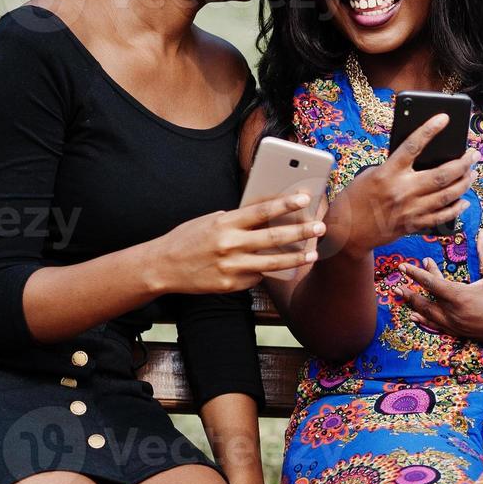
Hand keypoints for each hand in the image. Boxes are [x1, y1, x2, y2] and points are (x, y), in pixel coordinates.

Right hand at [147, 192, 324, 294]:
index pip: (261, 211)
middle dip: (301, 232)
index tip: (305, 198)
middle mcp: (229, 244)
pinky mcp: (230, 285)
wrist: (162, 267)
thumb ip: (238, 221)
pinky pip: (256, 276)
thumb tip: (269, 217)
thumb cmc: (189, 239)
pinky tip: (276, 268)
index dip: (285, 204)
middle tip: (321, 227)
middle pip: (274, 237)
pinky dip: (266, 271)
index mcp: (224, 222)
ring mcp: (230, 267)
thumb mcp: (211, 221)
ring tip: (312, 253)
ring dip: (296, 258)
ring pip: (272, 262)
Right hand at [322, 114, 477, 254]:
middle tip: (474, 154)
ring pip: (447, 195)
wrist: (347, 231)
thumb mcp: (372, 174)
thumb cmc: (357, 197)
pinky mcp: (413, 225)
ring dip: (464, 183)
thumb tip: (426, 159)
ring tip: (473, 173)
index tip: (444, 118)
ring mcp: (410, 210)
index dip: (429, 130)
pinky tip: (464, 200)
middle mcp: (401, 190)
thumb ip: (397, 167)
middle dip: (463, 163)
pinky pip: (441, 217)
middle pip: (441, 175)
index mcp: (388, 173)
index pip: (413, 146)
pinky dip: (456, 208)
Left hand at [397, 231, 482, 350]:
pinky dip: (425, 320)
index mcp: (461, 297)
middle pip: (425, 301)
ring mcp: (457, 325)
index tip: (403, 266)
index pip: (432, 283)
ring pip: (429, 315)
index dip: (416, 274)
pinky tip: (418, 316)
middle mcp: (454, 313)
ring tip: (404, 297)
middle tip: (396, 284)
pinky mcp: (462, 332)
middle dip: (410, 292)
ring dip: (415, 305)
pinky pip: (437, 327)